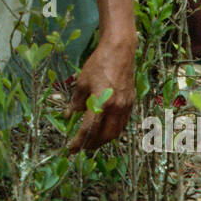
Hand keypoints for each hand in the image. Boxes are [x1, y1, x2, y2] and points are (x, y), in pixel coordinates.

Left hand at [66, 38, 135, 152]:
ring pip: (116, 132)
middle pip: (105, 136)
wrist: (120, 51)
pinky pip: (122, 123)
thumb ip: (76, 101)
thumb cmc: (99, 64)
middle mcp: (116, 107)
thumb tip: (69, 115)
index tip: (71, 149)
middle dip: (92, 144)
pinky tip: (104, 129)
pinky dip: (112, 130)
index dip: (79, 141)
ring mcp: (126, 106)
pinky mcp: (131, 103)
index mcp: (101, 102)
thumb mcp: (82, 82)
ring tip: (91, 141)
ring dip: (103, 140)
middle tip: (81, 147)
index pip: (89, 129)